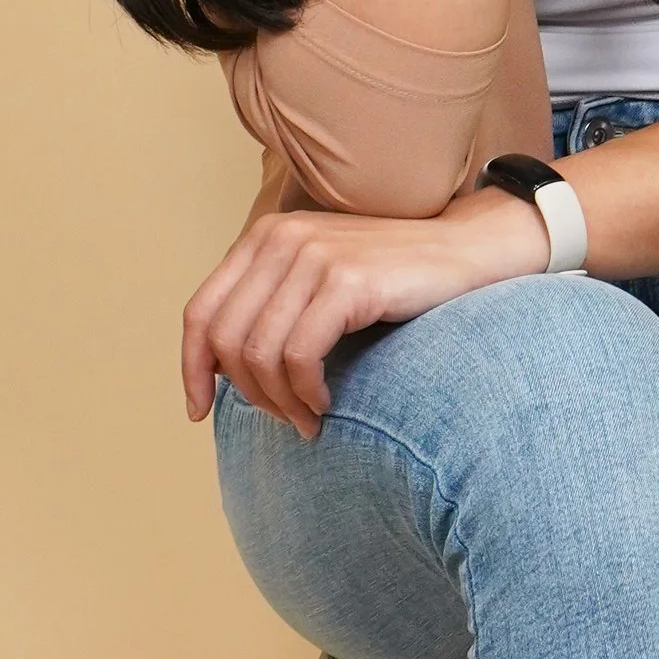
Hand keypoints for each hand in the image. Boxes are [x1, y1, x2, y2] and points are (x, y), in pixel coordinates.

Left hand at [182, 189, 546, 436]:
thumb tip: (221, 371)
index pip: (201, 312)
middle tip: (282, 421)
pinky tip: (326, 404)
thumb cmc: (394, 281)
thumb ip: (274, 308)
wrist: (468, 254)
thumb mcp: (320, 283)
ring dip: (279, 402)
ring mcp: (314, 256)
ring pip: (260, 353)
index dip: (191, 369)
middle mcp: (280, 238)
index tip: (199, 412)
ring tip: (308, 420)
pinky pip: (299, 356)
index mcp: (265, 237)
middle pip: (225, 339)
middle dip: (246, 394)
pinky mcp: (347, 281)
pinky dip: (305, 392)